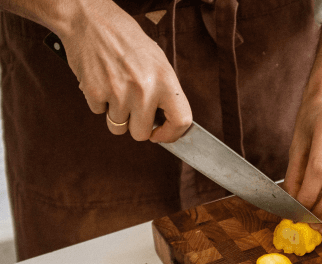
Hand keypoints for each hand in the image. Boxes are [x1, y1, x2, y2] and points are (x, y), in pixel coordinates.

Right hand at [58, 1, 190, 141]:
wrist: (91, 20)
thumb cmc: (126, 40)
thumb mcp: (158, 62)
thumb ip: (165, 92)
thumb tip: (167, 121)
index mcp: (165, 80)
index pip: (180, 121)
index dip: (171, 134)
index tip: (162, 134)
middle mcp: (144, 90)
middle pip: (141, 134)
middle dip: (136, 125)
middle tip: (133, 109)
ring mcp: (118, 93)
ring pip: (118, 127)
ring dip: (117, 115)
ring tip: (117, 91)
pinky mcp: (95, 93)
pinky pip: (99, 113)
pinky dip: (100, 103)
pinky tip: (103, 83)